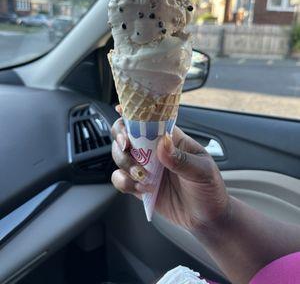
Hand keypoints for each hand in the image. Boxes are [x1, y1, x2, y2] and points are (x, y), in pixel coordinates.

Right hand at [111, 110, 229, 231]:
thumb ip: (181, 159)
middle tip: (125, 146)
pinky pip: (120, 179)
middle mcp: (155, 150)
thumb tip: (163, 143)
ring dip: (124, 163)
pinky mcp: (138, 185)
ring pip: (120, 156)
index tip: (120, 110)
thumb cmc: (209, 189)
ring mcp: (145, 168)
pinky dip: (124, 182)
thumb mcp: (202, 171)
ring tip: (141, 176)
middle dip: (121, 137)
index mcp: (171, 139)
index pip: (150, 120)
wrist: (207, 219)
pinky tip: (140, 188)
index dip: (133, 113)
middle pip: (126, 134)